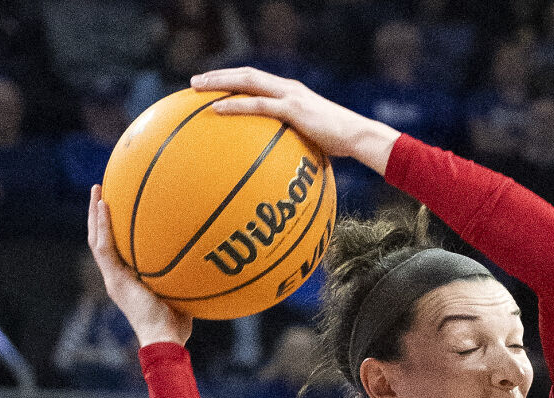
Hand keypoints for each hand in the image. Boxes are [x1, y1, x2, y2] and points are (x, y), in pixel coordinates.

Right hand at [87, 186, 191, 348]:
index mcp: (128, 281)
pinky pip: (104, 247)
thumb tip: (203, 258)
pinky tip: (104, 206)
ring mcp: (114, 279)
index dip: (115, 230)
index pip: (117, 250)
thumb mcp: (182, 293)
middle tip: (102, 191)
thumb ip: (185, 277)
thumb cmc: (178, 324)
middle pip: (103, 240)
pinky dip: (102, 226)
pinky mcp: (114, 280)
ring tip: (98, 190)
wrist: (165, 339)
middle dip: (101, 216)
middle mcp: (117, 278)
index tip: (119, 208)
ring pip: (98, 240)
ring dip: (96, 214)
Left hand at [191, 68, 396, 173]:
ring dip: (220, 83)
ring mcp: (290, 96)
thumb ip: (295, 144)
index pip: (257, 80)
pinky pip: (258, 105)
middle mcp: (288, 88)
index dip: (233, 80)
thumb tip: (280, 166)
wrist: (359, 137)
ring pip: (247, 81)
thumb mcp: (314, 140)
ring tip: (196, 88)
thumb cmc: (340, 145)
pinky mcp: (293, 108)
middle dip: (219, 76)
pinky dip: (235, 106)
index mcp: (291, 93)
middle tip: (195, 83)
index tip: (212, 86)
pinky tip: (215, 110)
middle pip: (246, 74)